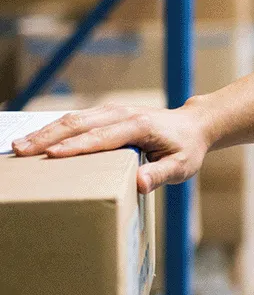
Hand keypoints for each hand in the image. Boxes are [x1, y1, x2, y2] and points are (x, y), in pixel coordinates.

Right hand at [11, 99, 212, 193]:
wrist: (194, 125)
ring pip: (76, 119)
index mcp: (140, 126)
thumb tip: (139, 183)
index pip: (102, 137)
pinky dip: (56, 128)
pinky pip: (79, 119)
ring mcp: (115, 112)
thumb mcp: (181, 166)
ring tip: (19, 146)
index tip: (50, 155)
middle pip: (81, 123)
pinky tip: (38, 139)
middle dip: (49, 136)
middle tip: (20, 151)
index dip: (76, 146)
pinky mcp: (109, 114)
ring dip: (47, 131)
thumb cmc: (186, 148)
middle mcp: (124, 114)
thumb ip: (160, 174)